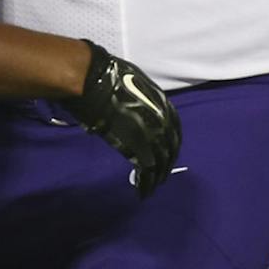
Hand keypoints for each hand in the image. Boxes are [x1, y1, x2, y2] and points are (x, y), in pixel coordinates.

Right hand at [64, 43, 182, 196]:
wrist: (94, 81)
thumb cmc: (106, 77)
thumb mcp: (134, 84)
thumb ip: (140, 100)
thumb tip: (134, 108)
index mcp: (162, 103)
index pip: (174, 129)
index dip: (171, 145)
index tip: (167, 154)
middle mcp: (162, 118)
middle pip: (170, 148)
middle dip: (167, 164)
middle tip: (161, 175)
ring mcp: (150, 132)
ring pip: (161, 162)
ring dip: (157, 177)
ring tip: (151, 187)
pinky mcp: (136, 146)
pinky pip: (147, 169)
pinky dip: (146, 182)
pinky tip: (143, 191)